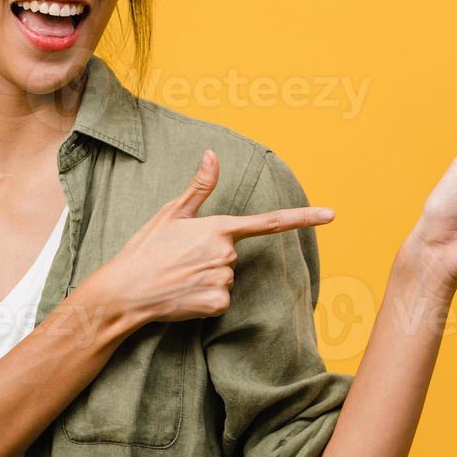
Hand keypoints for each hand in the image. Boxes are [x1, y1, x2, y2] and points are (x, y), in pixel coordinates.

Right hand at [94, 150, 335, 327]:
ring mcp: (223, 279)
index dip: (304, 218)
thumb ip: (200, 187)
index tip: (332, 214)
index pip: (269, 222)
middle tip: (181, 261)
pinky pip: (221, 301)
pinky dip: (205, 301)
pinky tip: (184, 296)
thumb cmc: (146, 249)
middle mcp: (226, 252)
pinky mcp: (218, 303)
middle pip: (234, 255)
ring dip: (207, 279)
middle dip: (212, 258)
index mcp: (218, 227)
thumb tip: (212, 153)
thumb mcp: (171, 214)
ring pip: (227, 278)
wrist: (124, 291)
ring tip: (179, 278)